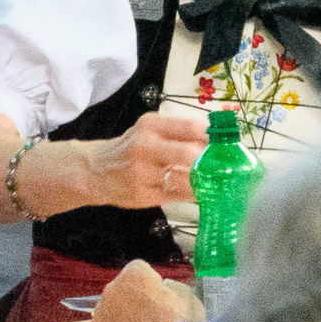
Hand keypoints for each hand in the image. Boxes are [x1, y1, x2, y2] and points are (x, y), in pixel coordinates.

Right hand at [83, 101, 215, 208]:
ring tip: (218, 180)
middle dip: (210, 161)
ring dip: (206, 181)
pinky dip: (194, 194)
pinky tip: (202, 192)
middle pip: (189, 154)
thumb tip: (215, 139)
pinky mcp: (144, 195)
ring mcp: (143, 173)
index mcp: (151, 126)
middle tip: (225, 165)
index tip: (226, 142)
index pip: (190, 127)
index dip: (212, 136)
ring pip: (186, 178)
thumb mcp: (149, 130)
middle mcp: (145, 147)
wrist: (94, 171)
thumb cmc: (130, 148)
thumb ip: (178, 132)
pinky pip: (178, 195)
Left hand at [84, 259, 194, 321]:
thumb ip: (173, 295)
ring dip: (122, 321)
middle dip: (134, 302)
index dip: (152, 285)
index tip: (160, 299)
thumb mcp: (191, 306)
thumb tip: (167, 298)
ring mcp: (100, 313)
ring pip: (111, 311)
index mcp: (137, 275)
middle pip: (122, 290)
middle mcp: (112, 288)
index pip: (141, 270)